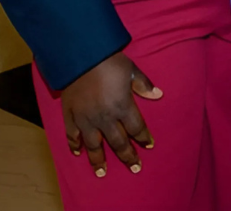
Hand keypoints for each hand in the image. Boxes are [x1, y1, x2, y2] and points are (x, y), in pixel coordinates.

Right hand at [61, 52, 161, 177]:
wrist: (80, 57)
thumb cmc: (109, 62)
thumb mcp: (132, 70)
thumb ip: (144, 85)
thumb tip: (159, 95)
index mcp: (123, 106)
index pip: (137, 128)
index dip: (144, 138)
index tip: (149, 145)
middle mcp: (105, 118)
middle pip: (118, 142)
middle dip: (127, 156)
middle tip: (134, 167)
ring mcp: (86, 119)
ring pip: (94, 145)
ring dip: (99, 160)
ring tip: (102, 173)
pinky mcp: (71, 116)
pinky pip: (72, 136)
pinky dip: (75, 146)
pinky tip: (78, 154)